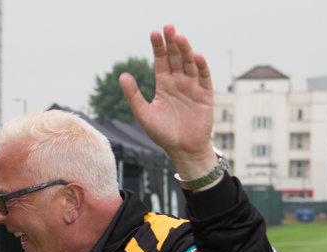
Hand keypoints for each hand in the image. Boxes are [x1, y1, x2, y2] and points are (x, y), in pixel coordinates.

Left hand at [119, 24, 216, 178]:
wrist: (182, 150)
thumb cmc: (162, 134)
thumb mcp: (144, 113)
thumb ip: (133, 95)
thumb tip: (121, 75)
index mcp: (164, 85)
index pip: (161, 61)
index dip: (158, 47)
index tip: (154, 33)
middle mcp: (178, 82)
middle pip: (175, 58)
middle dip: (172, 43)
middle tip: (168, 27)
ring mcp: (192, 87)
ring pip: (189, 64)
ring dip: (185, 50)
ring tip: (180, 37)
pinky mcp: (205, 95)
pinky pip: (204, 78)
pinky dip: (201, 67)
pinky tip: (196, 56)